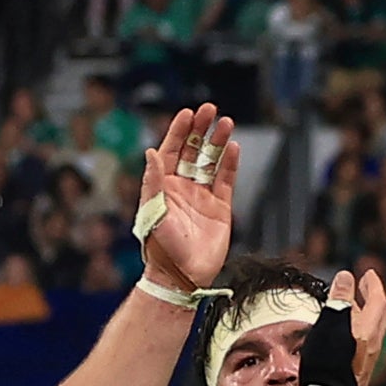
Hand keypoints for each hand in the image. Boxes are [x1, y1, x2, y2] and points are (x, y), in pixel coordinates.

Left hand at [136, 105, 238, 290]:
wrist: (183, 276)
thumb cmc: (161, 248)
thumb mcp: (153, 213)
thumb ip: (153, 182)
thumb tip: (151, 152)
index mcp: (163, 186)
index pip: (170, 151)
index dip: (178, 131)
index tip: (188, 113)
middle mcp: (182, 187)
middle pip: (192, 150)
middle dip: (200, 129)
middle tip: (210, 109)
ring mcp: (202, 196)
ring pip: (211, 161)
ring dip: (217, 142)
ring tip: (227, 122)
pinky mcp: (220, 208)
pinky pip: (226, 180)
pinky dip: (230, 164)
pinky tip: (234, 148)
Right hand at [333, 265, 385, 385]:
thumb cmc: (327, 362)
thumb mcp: (330, 324)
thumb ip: (339, 300)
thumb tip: (347, 277)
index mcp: (368, 329)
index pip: (378, 300)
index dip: (374, 284)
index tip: (368, 273)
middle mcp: (373, 344)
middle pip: (380, 316)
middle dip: (374, 298)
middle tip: (365, 287)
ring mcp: (368, 360)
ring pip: (374, 331)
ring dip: (367, 315)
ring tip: (353, 308)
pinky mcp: (360, 372)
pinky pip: (366, 345)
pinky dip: (361, 331)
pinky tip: (349, 337)